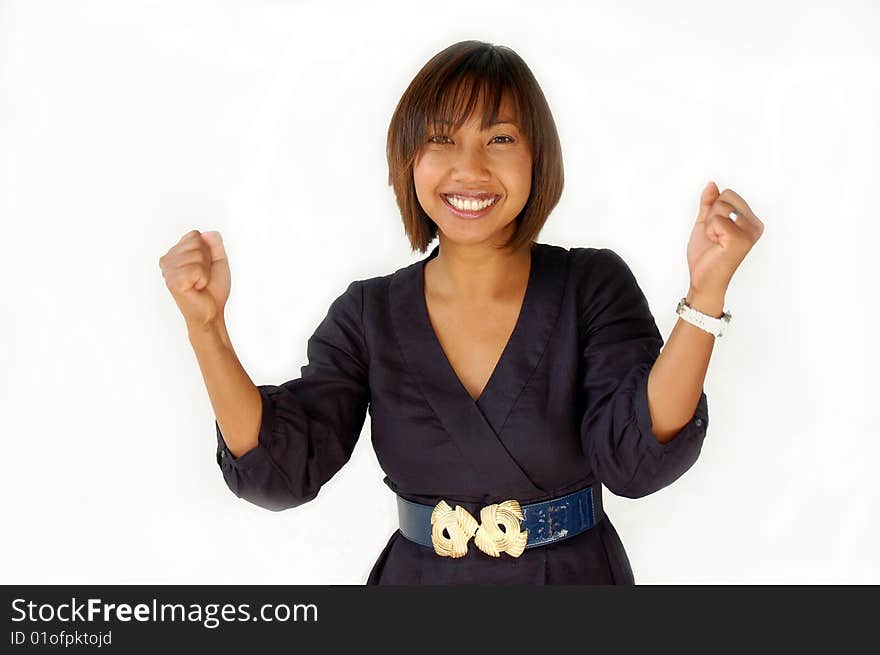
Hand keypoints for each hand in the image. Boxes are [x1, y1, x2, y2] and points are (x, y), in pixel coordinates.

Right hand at [159, 229, 230, 328]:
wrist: (212, 311)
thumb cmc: (213, 288)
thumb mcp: (218, 261)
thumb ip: (215, 244)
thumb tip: (208, 233)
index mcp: (176, 253)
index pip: (194, 235)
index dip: (207, 250)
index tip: (205, 266)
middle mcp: (168, 260)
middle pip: (196, 243)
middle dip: (206, 260)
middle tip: (203, 276)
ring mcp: (168, 271)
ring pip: (197, 255)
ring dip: (205, 271)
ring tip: (199, 283)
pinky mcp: (173, 282)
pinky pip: (196, 269)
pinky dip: (202, 279)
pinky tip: (196, 288)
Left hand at [686, 181, 764, 297]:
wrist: (703, 280)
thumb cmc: (706, 256)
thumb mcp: (705, 223)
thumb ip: (709, 203)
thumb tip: (712, 184)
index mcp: (750, 221)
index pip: (728, 194)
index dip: (714, 210)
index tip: (716, 229)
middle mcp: (755, 226)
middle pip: (726, 197)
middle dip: (712, 214)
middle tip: (714, 235)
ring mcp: (749, 232)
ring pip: (721, 206)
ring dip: (710, 224)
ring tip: (715, 241)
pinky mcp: (740, 239)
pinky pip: (716, 219)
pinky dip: (709, 231)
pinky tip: (716, 244)